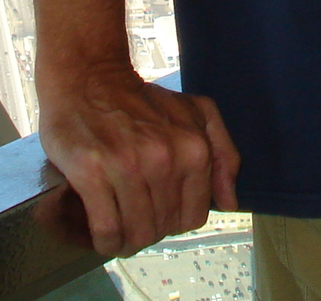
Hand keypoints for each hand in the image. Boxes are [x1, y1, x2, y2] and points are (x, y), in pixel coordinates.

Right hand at [37, 60, 240, 256]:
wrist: (90, 80)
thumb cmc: (143, 101)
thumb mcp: (198, 112)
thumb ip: (223, 154)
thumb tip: (229, 202)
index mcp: (194, 149)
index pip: (193, 217)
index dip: (175, 220)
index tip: (160, 212)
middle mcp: (164, 159)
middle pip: (163, 228)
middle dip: (150, 231)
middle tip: (135, 218)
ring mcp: (126, 167)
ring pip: (136, 234)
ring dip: (126, 241)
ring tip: (118, 229)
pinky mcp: (91, 173)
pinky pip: (106, 230)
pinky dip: (106, 241)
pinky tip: (101, 234)